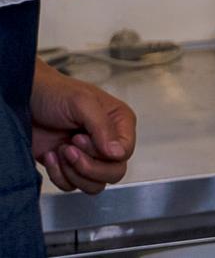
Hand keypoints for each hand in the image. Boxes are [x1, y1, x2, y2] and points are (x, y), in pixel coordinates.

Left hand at [27, 62, 133, 193]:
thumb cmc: (54, 93)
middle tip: (69, 148)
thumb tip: (118, 153)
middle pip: (114, 173)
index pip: (125, 152)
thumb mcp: (82, 102)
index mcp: (119, 123)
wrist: (23, 101)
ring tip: (61, 149)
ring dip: (73, 172)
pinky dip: (58, 175)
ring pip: (94, 184)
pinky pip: (71, 186)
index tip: (81, 139)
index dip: (104, 153)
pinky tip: (51, 154)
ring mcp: (88, 156)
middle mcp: (107, 141)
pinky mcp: (68, 167)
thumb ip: (103, 127)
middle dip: (89, 166)